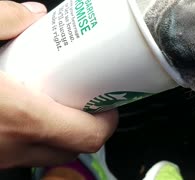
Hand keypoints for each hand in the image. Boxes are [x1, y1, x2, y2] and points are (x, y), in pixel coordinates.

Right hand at [0, 1, 117, 167]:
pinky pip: (24, 155)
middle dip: (87, 128)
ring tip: (57, 106)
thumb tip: (32, 16)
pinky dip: (34, 138)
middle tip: (85, 101)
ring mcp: (2, 159)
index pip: (88, 135)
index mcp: (22, 119)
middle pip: (74, 148)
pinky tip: (23, 114)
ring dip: (62, 135)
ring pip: (49, 155)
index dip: (108, 122)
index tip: (111, 103)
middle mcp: (16, 147)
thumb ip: (4, 20)